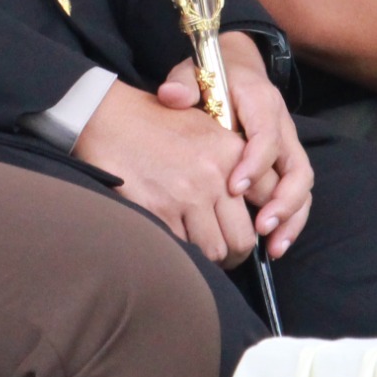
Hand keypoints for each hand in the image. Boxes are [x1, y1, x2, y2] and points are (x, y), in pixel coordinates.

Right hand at [74, 79, 258, 267]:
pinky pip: (182, 250)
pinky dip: (181, 253)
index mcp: (231, 151)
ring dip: (209, 258)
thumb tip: (251, 198)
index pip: (269, 198)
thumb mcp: (205, 127)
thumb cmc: (155, 122)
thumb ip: (233, 160)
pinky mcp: (159, 212)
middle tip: (227, 254)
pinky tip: (175, 242)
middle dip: (237, 253)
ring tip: (201, 252)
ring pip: (214, 251)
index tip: (254, 230)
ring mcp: (186, 197)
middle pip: (242, 238)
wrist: (107, 118)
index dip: (265, 222)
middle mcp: (214, 176)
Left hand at [154, 32, 314, 257]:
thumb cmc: (211, 74)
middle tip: (260, 228)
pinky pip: (296, 194)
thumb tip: (172, 96)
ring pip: (302, 185)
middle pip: (296, 167)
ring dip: (291, 218)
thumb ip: (184, 84)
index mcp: (260, 100)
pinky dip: (289, 220)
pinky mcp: (285, 162)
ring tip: (272, 248)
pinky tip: (274, 245)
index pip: (266, 135)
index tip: (233, 189)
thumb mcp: (193, 72)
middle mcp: (282, 124)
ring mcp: (288, 145)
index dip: (255, 164)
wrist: (235, 66)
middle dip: (282, 201)